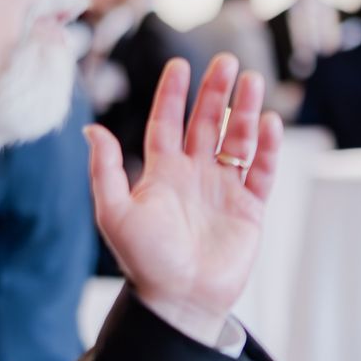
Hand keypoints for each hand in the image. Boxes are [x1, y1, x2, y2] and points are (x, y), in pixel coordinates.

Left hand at [86, 55, 281, 343]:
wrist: (182, 299)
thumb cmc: (145, 261)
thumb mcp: (115, 213)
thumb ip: (106, 170)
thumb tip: (90, 129)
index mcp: (162, 173)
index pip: (167, 123)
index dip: (172, 94)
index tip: (178, 64)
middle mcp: (194, 176)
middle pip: (206, 123)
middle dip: (216, 91)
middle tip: (226, 60)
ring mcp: (224, 190)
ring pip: (237, 140)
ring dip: (245, 111)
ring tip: (253, 82)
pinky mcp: (249, 209)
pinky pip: (261, 172)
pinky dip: (267, 149)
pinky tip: (269, 124)